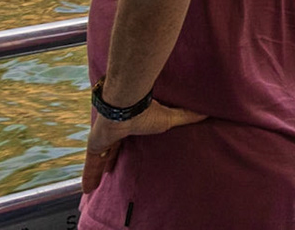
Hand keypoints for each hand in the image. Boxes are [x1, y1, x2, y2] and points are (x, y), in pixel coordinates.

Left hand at [82, 101, 207, 193]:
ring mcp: (104, 139)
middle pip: (111, 149)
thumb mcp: (170, 118)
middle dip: (109, 159)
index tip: (123, 152)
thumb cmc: (148, 111)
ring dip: (96, 171)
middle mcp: (115, 133)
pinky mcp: (96, 145)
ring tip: (94, 186)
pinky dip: (89, 176)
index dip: (124, 144)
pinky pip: (91, 164)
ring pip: (99, 159)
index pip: (126, 138)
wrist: (126, 105)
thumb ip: (185, 116)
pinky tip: (87, 189)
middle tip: (109, 171)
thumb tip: (207, 113)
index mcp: (130, 125)